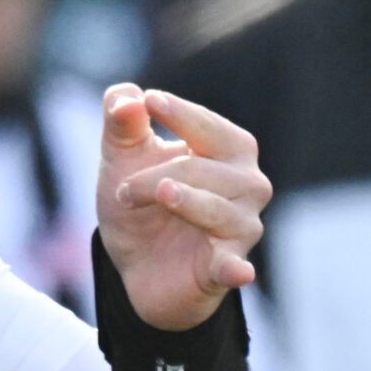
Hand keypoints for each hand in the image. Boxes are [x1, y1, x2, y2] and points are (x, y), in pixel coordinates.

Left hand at [95, 85, 270, 331]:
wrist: (137, 265)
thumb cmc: (142, 201)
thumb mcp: (122, 158)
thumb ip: (121, 123)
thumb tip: (128, 99)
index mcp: (230, 150)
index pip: (208, 127)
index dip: (179, 114)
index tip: (149, 102)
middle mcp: (248, 185)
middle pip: (204, 169)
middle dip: (156, 175)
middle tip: (123, 189)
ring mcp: (242, 227)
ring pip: (215, 209)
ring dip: (178, 202)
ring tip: (150, 196)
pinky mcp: (228, 268)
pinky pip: (234, 265)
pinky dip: (235, 268)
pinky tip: (237, 271)